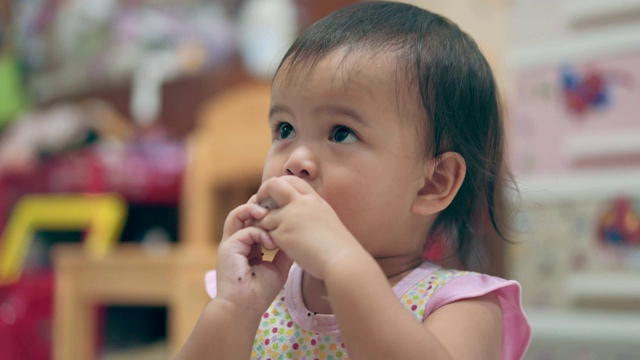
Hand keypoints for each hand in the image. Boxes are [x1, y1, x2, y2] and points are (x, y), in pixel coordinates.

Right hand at [215, 200, 292, 314]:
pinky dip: (260, 234)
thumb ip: (284, 251)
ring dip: (253, 210)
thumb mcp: (278, 267)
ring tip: (269, 212)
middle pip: (243, 213)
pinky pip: (245, 230)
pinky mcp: (228, 247)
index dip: (266, 213)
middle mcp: (236, 242)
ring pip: (237, 215)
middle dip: (258, 204)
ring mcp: (230, 244)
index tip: (284, 209)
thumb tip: (297, 237)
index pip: (253, 221)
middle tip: (275, 202)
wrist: (245, 307)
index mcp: (247, 246)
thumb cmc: (260, 292)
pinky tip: (270, 245)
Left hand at [255, 176, 363, 279]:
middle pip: (274, 185)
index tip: (275, 199)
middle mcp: (301, 203)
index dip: (279, 186)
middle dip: (263, 193)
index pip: (290, 180)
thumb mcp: (326, 218)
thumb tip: (299, 212)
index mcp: (313, 198)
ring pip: (263, 213)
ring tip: (265, 233)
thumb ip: (311, 211)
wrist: (341, 259)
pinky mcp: (283, 233)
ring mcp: (291, 217)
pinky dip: (264, 238)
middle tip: (261, 208)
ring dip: (261, 222)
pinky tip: (270, 246)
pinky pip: (265, 231)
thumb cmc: (337, 246)